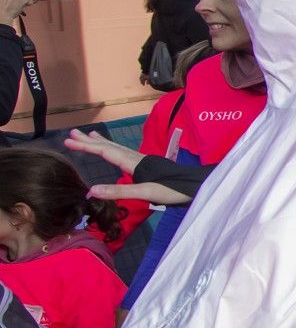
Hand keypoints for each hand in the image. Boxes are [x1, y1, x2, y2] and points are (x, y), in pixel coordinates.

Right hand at [67, 129, 193, 205]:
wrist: (196, 186)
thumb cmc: (173, 190)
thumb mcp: (145, 194)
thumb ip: (119, 191)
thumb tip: (91, 190)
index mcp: (133, 163)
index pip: (105, 152)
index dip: (86, 147)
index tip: (68, 141)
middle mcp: (137, 158)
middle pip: (109, 146)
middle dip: (90, 141)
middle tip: (72, 134)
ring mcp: (144, 160)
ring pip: (118, 148)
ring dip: (102, 142)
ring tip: (91, 135)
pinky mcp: (150, 165)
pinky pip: (125, 153)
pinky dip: (115, 149)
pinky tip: (116, 152)